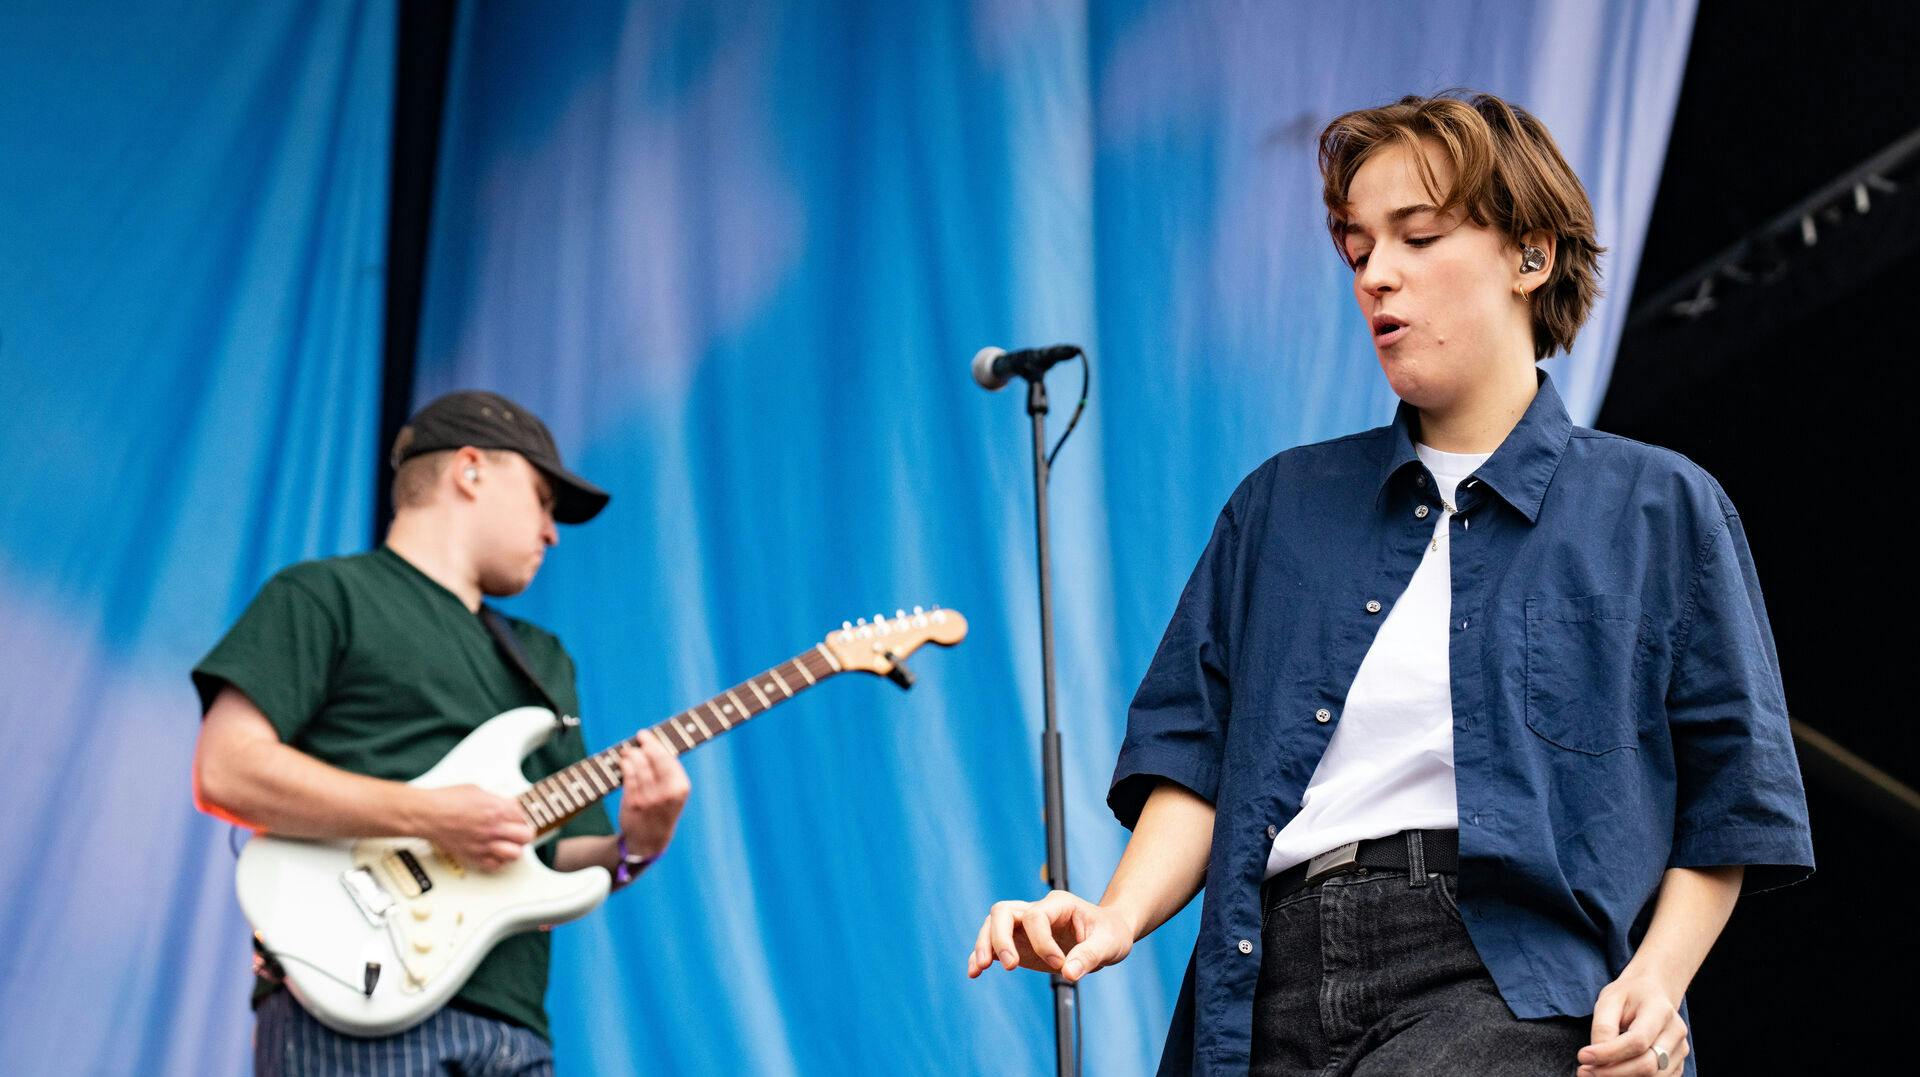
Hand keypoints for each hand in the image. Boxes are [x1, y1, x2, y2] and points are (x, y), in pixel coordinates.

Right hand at [413, 784, 534, 871]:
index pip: (526, 816)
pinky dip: (498, 860)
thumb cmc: (447, 800)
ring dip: (515, 848)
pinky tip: (495, 852)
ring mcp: (484, 844)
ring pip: (514, 854)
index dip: (526, 815)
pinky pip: (495, 865)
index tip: (523, 815)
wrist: (427, 814)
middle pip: (526, 836)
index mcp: (497, 809)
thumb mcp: (478, 790)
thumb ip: (496, 800)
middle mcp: (494, 828)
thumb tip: (506, 805)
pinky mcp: (473, 856)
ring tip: (510, 843)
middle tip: (521, 830)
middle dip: (526, 832)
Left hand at [616, 731, 690, 859]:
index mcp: (680, 788)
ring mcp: (649, 798)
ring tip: (628, 749)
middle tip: (640, 736)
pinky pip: (628, 777)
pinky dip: (625, 765)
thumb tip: (654, 744)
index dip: (655, 744)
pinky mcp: (634, 803)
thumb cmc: (663, 811)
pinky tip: (623, 760)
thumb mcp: (675, 794)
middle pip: (653, 759)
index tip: (646, 735)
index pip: (667, 758)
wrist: (650, 841)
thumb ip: (669, 772)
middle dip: (645, 744)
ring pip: (639, 766)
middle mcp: (666, 793)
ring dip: (632, 754)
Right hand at [967, 891, 1135, 982]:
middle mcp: (1037, 910)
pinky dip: (982, 956)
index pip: (1036, 916)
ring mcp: (1025, 926)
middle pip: (1003, 912)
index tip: (1061, 964)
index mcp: (1059, 904)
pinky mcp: (1020, 943)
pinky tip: (974, 973)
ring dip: (984, 945)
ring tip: (979, 969)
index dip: (1042, 942)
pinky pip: (994, 945)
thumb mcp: (1109, 943)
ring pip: (992, 924)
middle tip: (1012, 967)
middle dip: (1000, 939)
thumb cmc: (1110, 933)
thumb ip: (1090, 956)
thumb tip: (1068, 973)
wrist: (1108, 934)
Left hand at [1578, 970, 1689, 1076]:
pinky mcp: (1678, 1064)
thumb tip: (1595, 1058)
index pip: (1637, 1041)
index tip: (1583, 1057)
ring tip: (1596, 1072)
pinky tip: (1614, 1073)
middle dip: (1613, 1073)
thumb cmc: (1628, 995)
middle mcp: (1676, 1032)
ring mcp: (1680, 1050)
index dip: (1609, 1053)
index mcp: (1660, 1010)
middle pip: (1648, 1065)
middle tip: (1585, 1071)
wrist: (1652, 992)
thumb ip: (1603, 1028)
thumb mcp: (1609, 1000)